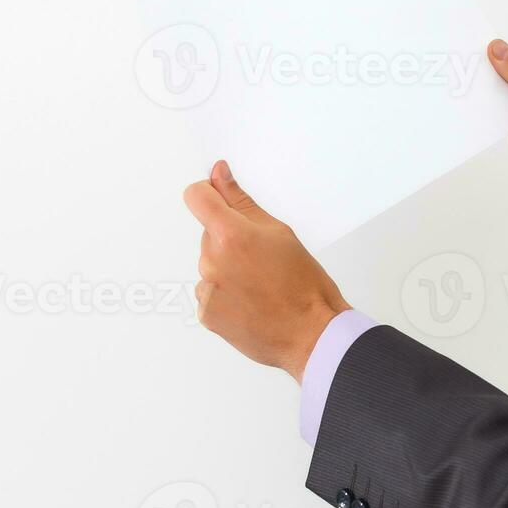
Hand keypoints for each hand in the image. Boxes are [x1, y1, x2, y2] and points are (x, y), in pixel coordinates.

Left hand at [185, 160, 349, 381]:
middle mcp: (212, 261)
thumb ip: (241, 202)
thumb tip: (218, 174)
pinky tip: (252, 301)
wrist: (310, 333)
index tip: (221, 199)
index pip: (196, 197)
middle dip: (230, 238)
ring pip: (211, 263)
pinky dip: (226, 293)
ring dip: (228, 267)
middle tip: (262, 256)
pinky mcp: (206, 314)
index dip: (209, 194)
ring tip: (261, 283)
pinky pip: (210, 291)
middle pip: (209, 234)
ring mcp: (206, 290)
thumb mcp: (279, 232)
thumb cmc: (303, 284)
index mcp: (230, 235)